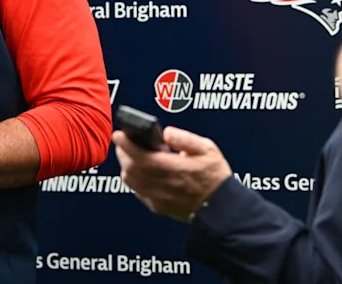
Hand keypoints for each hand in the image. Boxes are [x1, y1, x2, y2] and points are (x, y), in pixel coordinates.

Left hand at [113, 126, 231, 221]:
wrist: (222, 209)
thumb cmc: (216, 178)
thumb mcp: (208, 150)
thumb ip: (186, 139)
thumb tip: (167, 132)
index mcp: (174, 169)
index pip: (141, 157)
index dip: (126, 145)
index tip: (119, 135)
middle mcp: (163, 185)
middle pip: (131, 168)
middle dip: (123, 153)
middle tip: (123, 143)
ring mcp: (159, 198)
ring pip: (131, 181)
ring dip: (126, 166)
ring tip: (130, 156)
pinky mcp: (158, 207)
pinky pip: (137, 192)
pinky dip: (133, 180)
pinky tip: (140, 173)